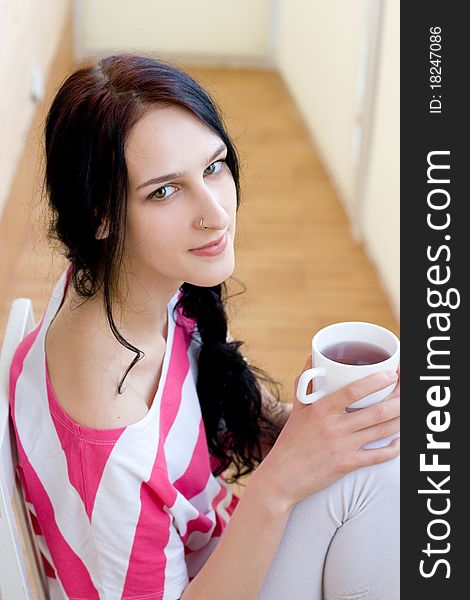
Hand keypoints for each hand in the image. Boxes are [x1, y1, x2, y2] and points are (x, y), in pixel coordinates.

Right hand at [255, 355, 399, 510]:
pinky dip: (394, 448)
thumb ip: (306, 382)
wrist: (282, 477)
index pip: (353, 390)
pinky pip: (378, 456)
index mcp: (321, 409)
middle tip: (407, 392)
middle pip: (376, 411)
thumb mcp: (297, 409)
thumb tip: (313, 357)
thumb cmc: (290, 440)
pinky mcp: (347, 465)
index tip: (392, 375)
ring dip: (401, 420)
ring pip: (381, 431)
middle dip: (398, 400)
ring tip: (409, 410)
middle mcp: (333, 427)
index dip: (376, 381)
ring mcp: (342, 446)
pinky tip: (402, 440)